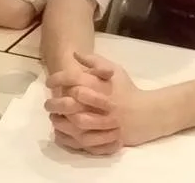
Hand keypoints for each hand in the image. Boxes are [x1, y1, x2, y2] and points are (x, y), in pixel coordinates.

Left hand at [44, 52, 168, 154]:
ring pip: (76, 123)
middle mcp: (104, 103)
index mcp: (103, 84)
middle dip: (55, 103)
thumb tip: (74, 54)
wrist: (147, 113)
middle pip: (72, 103)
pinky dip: (70, 137)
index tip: (48, 81)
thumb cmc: (127, 90)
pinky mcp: (107, 137)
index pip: (74, 79)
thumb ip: (95, 61)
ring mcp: (106, 122)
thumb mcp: (115, 70)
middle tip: (47, 103)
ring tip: (53, 118)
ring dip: (61, 121)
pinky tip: (62, 132)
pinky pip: (84, 140)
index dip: (57, 79)